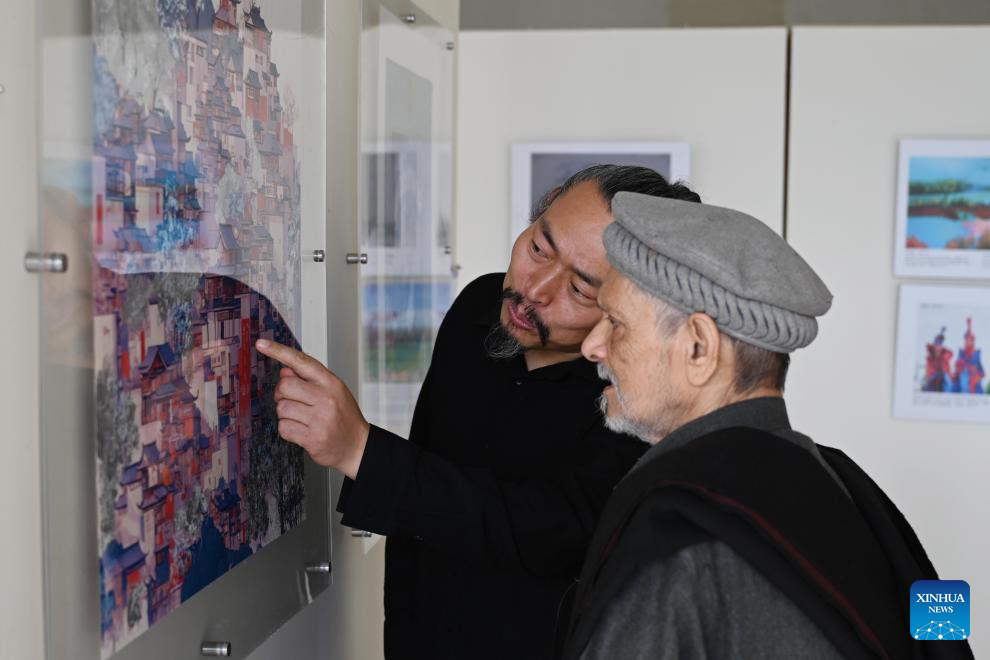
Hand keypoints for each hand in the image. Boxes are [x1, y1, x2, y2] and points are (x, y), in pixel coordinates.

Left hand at [255, 339, 369, 478]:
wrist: (357, 446)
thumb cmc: (344, 416)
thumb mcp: (333, 391)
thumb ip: (309, 380)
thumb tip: (284, 371)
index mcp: (331, 382)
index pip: (301, 361)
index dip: (279, 351)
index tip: (261, 344)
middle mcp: (326, 398)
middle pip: (284, 386)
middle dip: (282, 394)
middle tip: (291, 400)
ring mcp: (320, 419)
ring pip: (281, 409)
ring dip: (286, 414)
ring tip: (302, 419)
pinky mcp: (312, 438)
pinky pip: (284, 428)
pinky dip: (288, 429)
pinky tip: (302, 430)